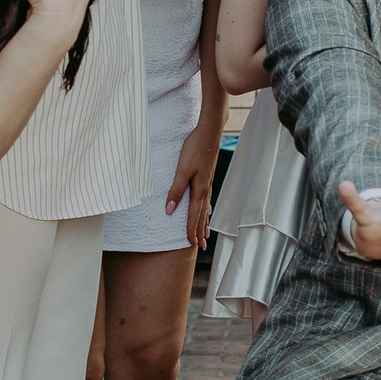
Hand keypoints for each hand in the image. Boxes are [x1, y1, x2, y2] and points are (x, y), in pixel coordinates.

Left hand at [167, 116, 221, 249]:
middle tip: (201, 246)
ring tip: (205, 233)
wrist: (210, 133)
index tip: (191, 244)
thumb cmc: (194, 149)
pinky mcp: (207, 176)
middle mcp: (205, 189)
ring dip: (204, 222)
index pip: (194, 215)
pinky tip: (207, 209)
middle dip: (200, 231)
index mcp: (199, 189)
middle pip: (202, 215)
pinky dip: (206, 209)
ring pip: (205, 208)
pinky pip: (207, 199)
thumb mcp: (182, 169)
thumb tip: (170, 210)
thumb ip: (176, 190)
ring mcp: (207, 183)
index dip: (191, 230)